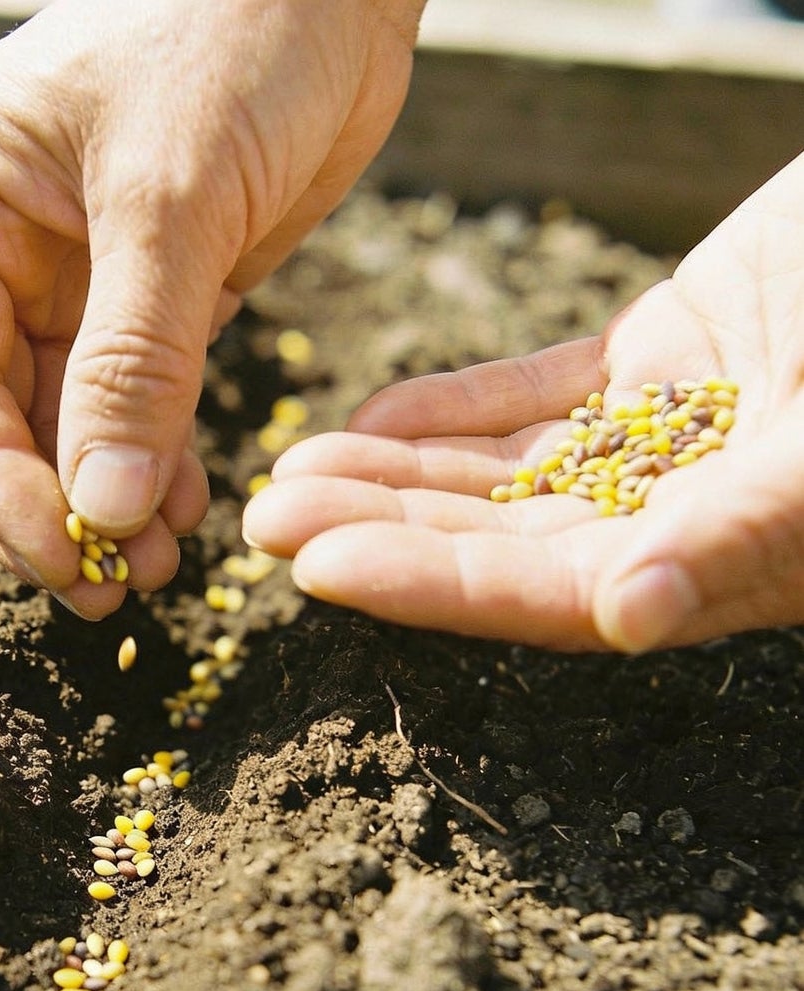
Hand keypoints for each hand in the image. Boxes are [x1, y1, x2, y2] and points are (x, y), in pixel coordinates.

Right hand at [0, 0, 421, 615]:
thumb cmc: (237, 22)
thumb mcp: (175, 197)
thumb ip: (134, 360)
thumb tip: (100, 510)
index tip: (55, 552)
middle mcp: (2, 246)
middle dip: (48, 507)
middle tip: (106, 588)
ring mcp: (76, 275)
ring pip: (67, 423)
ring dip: (106, 502)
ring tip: (156, 566)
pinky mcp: (154, 293)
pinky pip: (136, 404)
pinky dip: (156, 464)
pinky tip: (186, 510)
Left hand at [242, 153, 803, 651]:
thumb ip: (742, 533)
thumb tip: (630, 617)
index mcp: (723, 564)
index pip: (546, 594)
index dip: (429, 584)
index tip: (318, 569)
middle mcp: (683, 516)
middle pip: (500, 538)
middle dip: (380, 529)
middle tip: (264, 518)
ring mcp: (670, 437)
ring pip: (504, 469)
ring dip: (393, 471)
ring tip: (286, 467)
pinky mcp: (665, 357)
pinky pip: (536, 392)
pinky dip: (454, 406)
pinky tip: (367, 417)